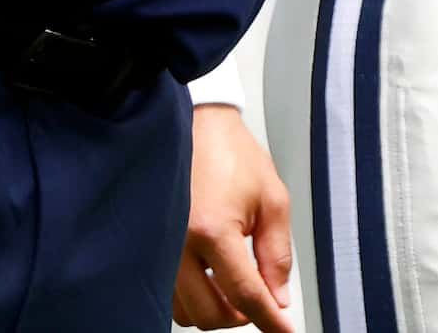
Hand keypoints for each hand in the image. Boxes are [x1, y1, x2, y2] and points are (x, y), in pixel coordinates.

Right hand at [173, 103, 294, 330]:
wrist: (198, 124)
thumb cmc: (231, 153)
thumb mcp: (272, 198)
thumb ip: (277, 253)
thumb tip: (279, 296)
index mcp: (212, 229)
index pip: (245, 295)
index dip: (270, 320)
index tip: (285, 332)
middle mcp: (179, 244)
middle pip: (211, 315)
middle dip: (242, 316)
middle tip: (263, 300)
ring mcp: (160, 248)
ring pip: (187, 312)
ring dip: (215, 309)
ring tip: (235, 285)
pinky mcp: (152, 248)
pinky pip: (171, 295)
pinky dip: (194, 298)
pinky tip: (212, 277)